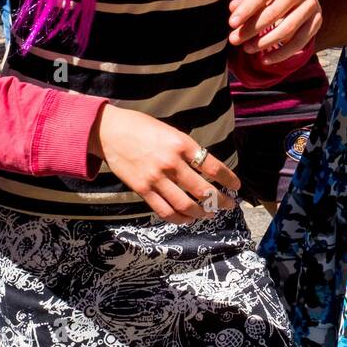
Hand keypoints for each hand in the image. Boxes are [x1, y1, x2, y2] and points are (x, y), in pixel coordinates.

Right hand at [88, 104, 238, 223]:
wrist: (109, 131)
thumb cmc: (142, 127)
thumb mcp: (171, 132)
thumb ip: (187, 150)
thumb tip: (206, 168)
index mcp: (182, 144)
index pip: (213, 166)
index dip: (229, 179)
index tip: (237, 186)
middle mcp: (171, 163)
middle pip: (203, 189)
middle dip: (220, 201)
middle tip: (228, 205)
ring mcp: (156, 178)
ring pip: (185, 204)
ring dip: (202, 213)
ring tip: (209, 214)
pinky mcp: (142, 189)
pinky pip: (164, 210)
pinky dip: (179, 218)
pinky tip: (187, 219)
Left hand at [227, 0, 322, 64]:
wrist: (301, 2)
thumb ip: (246, 3)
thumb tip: (233, 7)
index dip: (246, 9)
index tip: (231, 24)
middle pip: (273, 12)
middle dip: (251, 29)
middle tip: (234, 40)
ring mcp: (311, 5)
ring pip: (287, 28)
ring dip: (264, 42)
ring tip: (247, 49)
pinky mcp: (317, 21)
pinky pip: (299, 42)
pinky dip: (281, 54)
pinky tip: (265, 60)